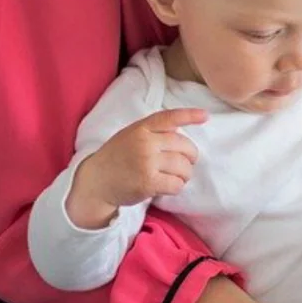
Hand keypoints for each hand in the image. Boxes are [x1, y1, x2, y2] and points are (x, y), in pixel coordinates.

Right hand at [67, 108, 207, 228]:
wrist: (96, 182)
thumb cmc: (117, 157)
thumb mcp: (130, 135)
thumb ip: (153, 131)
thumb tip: (180, 130)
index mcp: (141, 128)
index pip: (169, 118)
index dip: (189, 116)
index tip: (205, 116)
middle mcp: (145, 142)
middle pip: (184, 147)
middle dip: (191, 157)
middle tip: (186, 164)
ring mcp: (146, 162)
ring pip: (184, 167)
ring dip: (185, 174)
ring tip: (175, 177)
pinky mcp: (148, 182)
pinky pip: (176, 184)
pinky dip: (176, 187)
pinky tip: (167, 186)